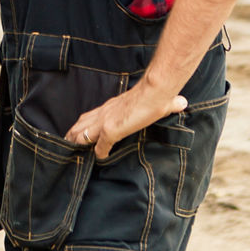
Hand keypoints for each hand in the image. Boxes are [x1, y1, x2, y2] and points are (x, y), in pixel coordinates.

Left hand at [65, 80, 186, 158]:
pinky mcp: (111, 130)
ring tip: (71, 153)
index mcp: (111, 105)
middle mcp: (104, 112)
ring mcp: (106, 121)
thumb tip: (183, 103)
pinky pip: (101, 146)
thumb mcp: (155, 99)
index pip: (91, 115)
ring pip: (84, 134)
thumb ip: (167, 103)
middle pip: (81, 123)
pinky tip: (100, 158)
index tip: (79, 131)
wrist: (155, 92)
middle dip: (72, 134)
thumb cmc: (156, 94)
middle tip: (66, 143)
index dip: (83, 124)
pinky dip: (99, 153)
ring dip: (78, 143)